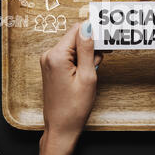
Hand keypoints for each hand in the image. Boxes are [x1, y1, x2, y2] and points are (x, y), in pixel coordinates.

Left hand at [35, 22, 101, 154]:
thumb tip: (88, 27)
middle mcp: (49, 56)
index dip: (94, 32)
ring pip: (74, 47)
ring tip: (92, 72)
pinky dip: (80, 61)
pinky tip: (86, 73)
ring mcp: (49, 62)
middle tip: (100, 61)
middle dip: (91, 46)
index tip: (106, 40)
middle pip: (75, 38)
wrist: (61, 128)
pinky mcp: (51, 68)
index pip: (77, 30)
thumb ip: (87, 49)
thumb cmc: (74, 108)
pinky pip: (69, 56)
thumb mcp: (87, 76)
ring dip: (87, 55)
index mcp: (56, 56)